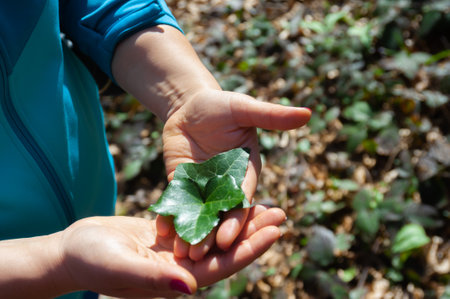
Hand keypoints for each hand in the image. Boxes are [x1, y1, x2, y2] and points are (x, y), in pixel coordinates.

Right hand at [58, 205, 285, 297]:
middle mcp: (183, 268)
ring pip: (216, 235)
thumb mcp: (122, 268)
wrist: (73, 251)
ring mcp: (177, 252)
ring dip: (238, 220)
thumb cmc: (92, 262)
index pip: (223, 266)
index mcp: (177, 280)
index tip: (275, 231)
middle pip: (226, 250)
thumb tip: (190, 287)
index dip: (250, 249)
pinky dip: (215, 211)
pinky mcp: (169, 236)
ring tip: (265, 204)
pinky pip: (199, 222)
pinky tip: (228, 198)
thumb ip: (155, 279)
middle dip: (254, 232)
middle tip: (281, 212)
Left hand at [157, 88, 309, 259]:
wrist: (191, 104)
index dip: (234, 221)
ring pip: (196, 214)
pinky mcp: (180, 184)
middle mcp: (225, 186)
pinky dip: (170, 216)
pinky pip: (175, 203)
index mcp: (245, 173)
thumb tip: (308, 114)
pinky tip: (162, 231)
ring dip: (189, 233)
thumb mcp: (245, 109)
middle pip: (219, 215)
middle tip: (198, 257)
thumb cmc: (222, 105)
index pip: (241, 202)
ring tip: (179, 253)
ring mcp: (201, 187)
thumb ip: (271, 116)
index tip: (226, 239)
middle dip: (210, 235)